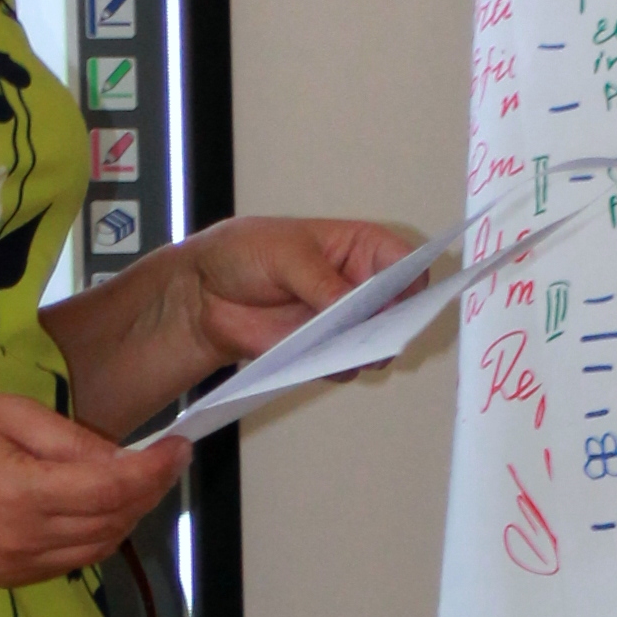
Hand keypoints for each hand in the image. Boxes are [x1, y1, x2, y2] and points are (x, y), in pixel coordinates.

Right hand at [0, 389, 185, 587]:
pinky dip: (99, 532)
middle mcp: (24, 539)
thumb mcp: (12, 413)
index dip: (154, 470)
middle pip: (114, 521)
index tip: (180, 447)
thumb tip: (127, 459)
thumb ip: (73, 440)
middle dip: (148, 489)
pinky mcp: (12, 576)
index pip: (112, 488)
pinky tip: (98, 503)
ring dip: (128, 513)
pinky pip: (75, 558)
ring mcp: (17, 565)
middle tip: (163, 459)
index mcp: (22, 493)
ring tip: (136, 478)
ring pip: (101, 545)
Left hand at [169, 213, 416, 372]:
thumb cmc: (244, 253)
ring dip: (365, 350)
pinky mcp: (322, 351)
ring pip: (376, 344)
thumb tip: (350, 307)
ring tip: (345, 348)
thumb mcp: (284, 255)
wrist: (202, 292)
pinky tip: (318, 360)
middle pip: (400, 311)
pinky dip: (337, 367)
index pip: (407, 265)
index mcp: (361, 249)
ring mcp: (343, 322)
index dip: (413, 284)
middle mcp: (359, 287)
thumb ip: (321, 281)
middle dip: (394, 324)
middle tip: (378, 333)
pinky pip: (344, 366)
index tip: (403, 300)